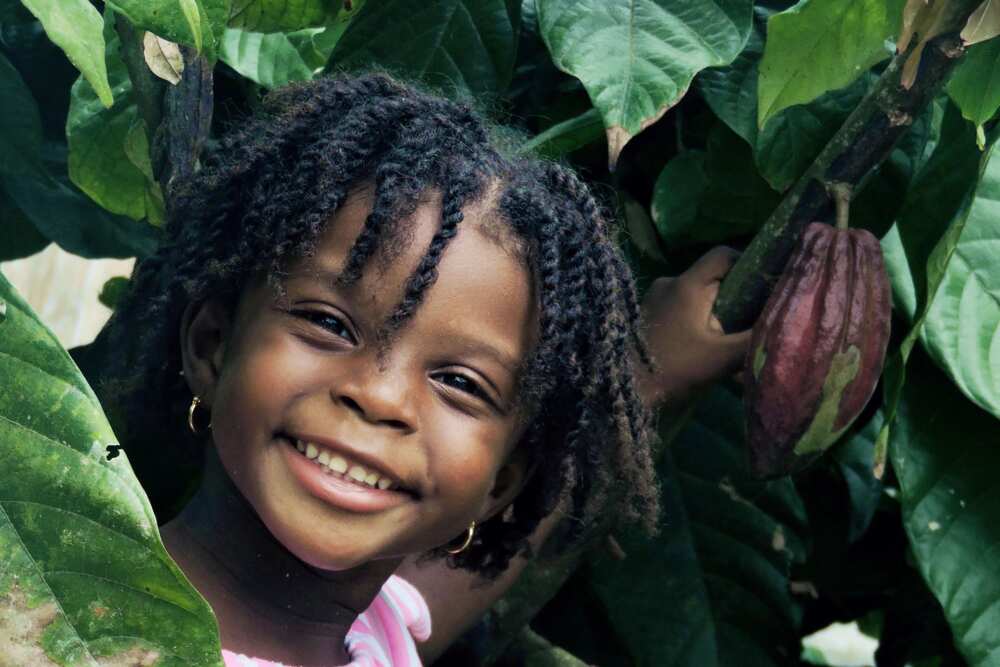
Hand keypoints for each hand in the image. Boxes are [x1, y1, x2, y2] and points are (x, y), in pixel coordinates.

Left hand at [635, 246, 753, 407]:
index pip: (722, 255)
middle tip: (752, 322)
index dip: (748, 263)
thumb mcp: (720, 358)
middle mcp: (668, 283)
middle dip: (734, 299)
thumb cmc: (672, 369)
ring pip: (696, 297)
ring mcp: (653, 299)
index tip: (765, 285)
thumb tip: (785, 329)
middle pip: (712, 279)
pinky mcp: (646, 315)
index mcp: (687, 284)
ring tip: (729, 342)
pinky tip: (705, 349)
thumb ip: (754, 341)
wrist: (620, 389)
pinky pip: (680, 310)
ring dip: (715, 316)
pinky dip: (696, 324)